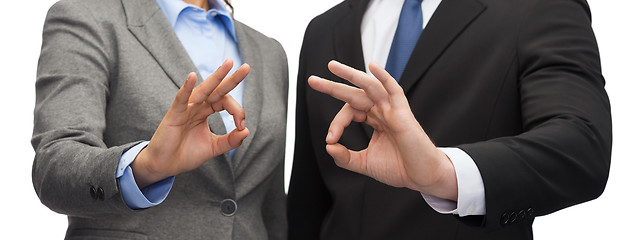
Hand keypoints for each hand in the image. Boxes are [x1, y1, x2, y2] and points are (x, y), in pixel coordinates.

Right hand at [131, 59, 249, 187]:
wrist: (164, 166)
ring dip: (216, 76)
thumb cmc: (185, 154)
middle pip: (217, 89)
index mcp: (205, 111)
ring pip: (203, 90)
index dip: (238, 111)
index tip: (241, 126)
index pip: (225, 102)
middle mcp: (197, 106)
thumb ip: (230, 140)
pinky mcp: (174, 115)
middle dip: (232, 79)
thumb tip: (247, 131)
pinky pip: (181, 99)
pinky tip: (192, 77)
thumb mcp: (213, 147)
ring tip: (228, 64)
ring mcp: (185, 109)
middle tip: (247, 67)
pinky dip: (186, 88)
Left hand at [309, 60, 457, 199]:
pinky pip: (394, 91)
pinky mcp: (403, 114)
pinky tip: (372, 67)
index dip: (336, 124)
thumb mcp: (365, 163)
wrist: (422, 177)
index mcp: (374, 119)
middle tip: (312, 80)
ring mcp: (392, 110)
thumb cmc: (399, 168)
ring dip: (351, 75)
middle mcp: (382, 111)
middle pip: (354, 93)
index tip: (331, 139)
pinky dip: (384, 77)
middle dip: (333, 86)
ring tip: (332, 67)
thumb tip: (328, 147)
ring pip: (369, 86)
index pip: (349, 112)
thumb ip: (345, 157)